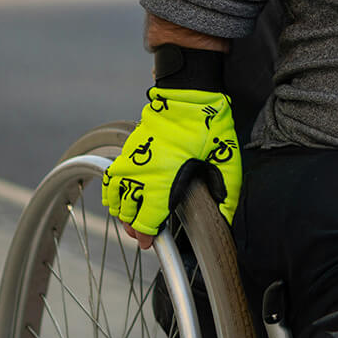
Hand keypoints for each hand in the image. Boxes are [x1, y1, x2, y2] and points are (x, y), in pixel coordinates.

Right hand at [101, 87, 240, 238]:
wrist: (190, 94)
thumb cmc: (209, 127)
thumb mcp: (226, 162)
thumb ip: (226, 195)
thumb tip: (225, 221)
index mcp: (165, 180)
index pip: (145, 221)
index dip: (147, 237)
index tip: (150, 243)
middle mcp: (142, 173)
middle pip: (127, 213)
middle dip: (134, 227)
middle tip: (144, 233)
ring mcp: (132, 161)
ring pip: (115, 198)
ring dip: (122, 212)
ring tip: (133, 218)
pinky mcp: (128, 150)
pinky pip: (111, 179)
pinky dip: (113, 193)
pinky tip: (122, 197)